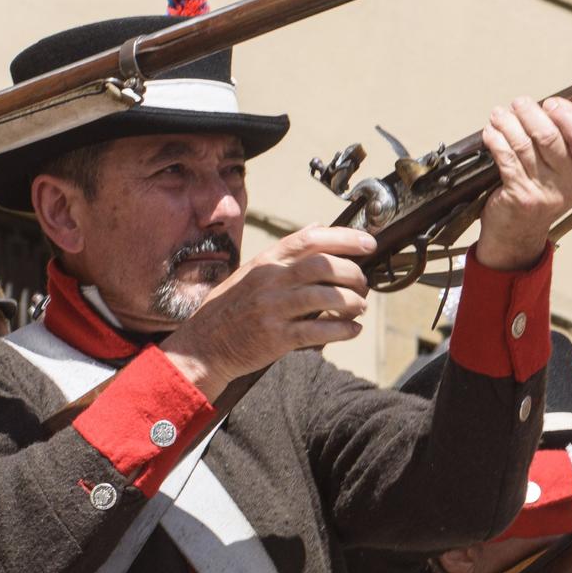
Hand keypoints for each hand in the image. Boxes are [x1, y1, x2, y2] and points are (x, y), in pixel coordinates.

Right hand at [162, 225, 375, 396]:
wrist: (202, 346)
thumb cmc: (232, 307)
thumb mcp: (252, 271)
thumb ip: (286, 252)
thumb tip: (319, 226)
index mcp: (266, 262)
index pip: (310, 239)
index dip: (345, 238)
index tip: (369, 243)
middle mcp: (270, 281)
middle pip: (323, 266)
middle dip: (353, 273)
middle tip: (363, 284)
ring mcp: (272, 309)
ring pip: (325, 296)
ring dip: (352, 302)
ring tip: (359, 306)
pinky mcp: (276, 338)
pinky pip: (318, 330)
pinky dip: (342, 329)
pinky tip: (352, 329)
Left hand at [477, 96, 571, 270]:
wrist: (521, 233)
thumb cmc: (542, 192)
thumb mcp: (566, 171)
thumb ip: (564, 142)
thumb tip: (544, 106)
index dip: (568, 115)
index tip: (551, 103)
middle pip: (549, 136)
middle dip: (529, 112)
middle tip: (518, 104)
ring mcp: (546, 191)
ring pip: (523, 144)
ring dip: (507, 122)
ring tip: (499, 114)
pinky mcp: (521, 195)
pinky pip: (506, 157)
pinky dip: (495, 139)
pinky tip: (491, 132)